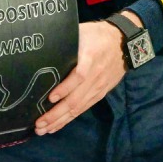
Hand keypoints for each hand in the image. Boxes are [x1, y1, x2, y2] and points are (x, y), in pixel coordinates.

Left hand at [34, 12, 138, 135]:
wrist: (123, 42)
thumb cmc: (98, 35)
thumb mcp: (82, 31)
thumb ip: (66, 39)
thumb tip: (43, 44)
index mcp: (90, 57)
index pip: (79, 76)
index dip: (65, 88)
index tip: (50, 97)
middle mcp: (95, 76)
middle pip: (76, 99)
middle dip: (56, 113)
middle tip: (38, 123)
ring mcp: (98, 87)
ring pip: (79, 108)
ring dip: (60, 120)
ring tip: (43, 129)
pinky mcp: (100, 93)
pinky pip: (84, 108)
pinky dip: (69, 119)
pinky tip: (57, 126)